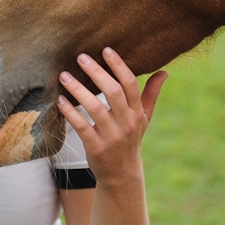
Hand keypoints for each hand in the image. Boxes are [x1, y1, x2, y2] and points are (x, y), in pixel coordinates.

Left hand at [57, 47, 166, 183]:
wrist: (122, 174)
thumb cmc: (131, 139)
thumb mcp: (144, 118)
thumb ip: (151, 94)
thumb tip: (164, 72)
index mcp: (137, 112)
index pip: (130, 85)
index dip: (119, 66)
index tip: (106, 50)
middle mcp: (126, 123)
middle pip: (113, 92)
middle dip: (97, 73)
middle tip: (81, 57)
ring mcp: (112, 136)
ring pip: (95, 108)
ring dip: (78, 90)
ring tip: (64, 76)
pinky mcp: (96, 148)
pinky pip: (82, 126)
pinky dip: (70, 112)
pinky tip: (60, 100)